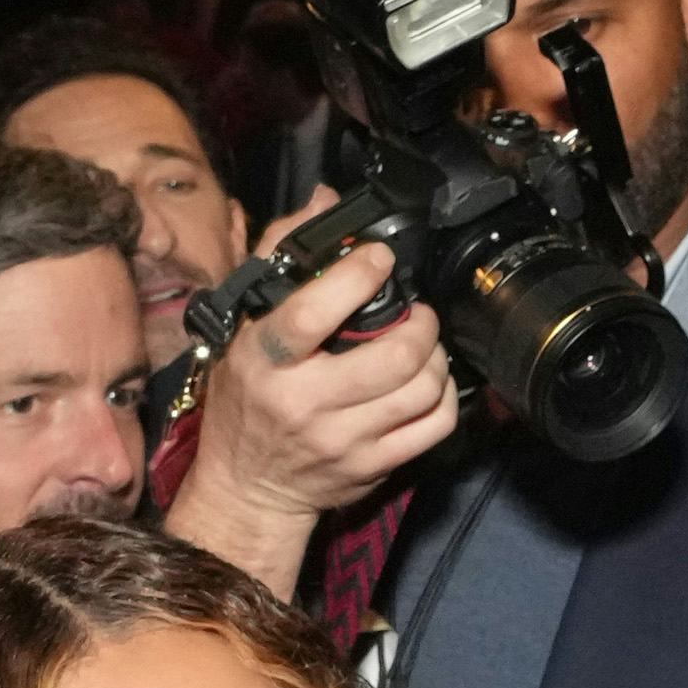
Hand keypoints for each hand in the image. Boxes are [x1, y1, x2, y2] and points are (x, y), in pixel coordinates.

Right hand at [168, 240, 459, 597]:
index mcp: (264, 360)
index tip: (380, 258)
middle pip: (393, 356)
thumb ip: (279, 256)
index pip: (314, 312)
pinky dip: (445, 397)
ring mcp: (343, 440)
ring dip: (436, 356)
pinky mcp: (373, 467)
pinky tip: (430, 383)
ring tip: (424, 343)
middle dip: (422, 323)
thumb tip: (324, 200)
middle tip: (418, 311)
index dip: (359, 276)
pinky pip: (435, 427)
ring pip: (422, 390)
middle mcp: (303, 402)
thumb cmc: (245, 398)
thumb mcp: (241, 325)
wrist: (247, 487)